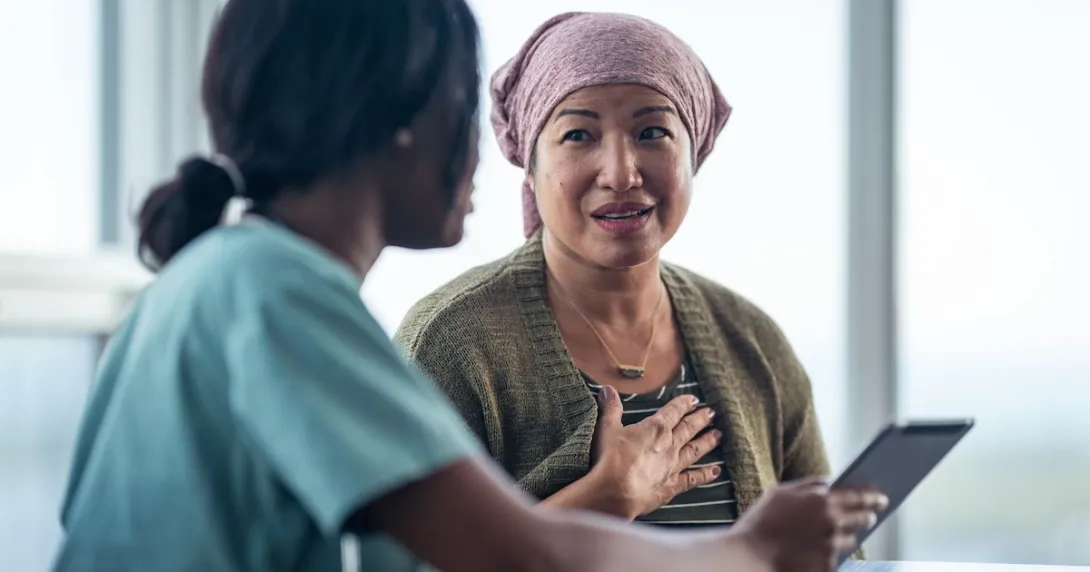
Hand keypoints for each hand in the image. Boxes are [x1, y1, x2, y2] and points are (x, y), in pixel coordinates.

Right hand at [588, 386, 721, 518]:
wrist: (616, 491)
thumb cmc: (610, 459)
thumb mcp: (607, 429)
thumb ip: (611, 408)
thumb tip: (607, 389)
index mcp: (655, 428)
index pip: (673, 411)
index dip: (684, 404)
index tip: (694, 399)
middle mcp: (669, 445)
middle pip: (689, 429)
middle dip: (701, 419)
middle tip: (712, 413)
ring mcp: (673, 466)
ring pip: (695, 450)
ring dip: (707, 442)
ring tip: (718, 435)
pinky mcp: (672, 486)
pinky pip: (693, 478)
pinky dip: (706, 475)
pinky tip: (716, 471)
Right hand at [732, 477, 888, 571]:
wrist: (750, 555)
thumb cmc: (761, 521)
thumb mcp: (780, 492)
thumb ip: (808, 484)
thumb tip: (829, 482)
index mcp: (822, 499)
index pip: (859, 496)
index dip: (873, 497)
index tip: (882, 499)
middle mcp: (832, 522)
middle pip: (862, 519)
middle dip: (867, 517)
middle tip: (869, 517)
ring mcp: (831, 545)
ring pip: (850, 540)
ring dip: (844, 536)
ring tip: (832, 536)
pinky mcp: (827, 565)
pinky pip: (836, 557)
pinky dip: (829, 554)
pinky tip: (815, 551)